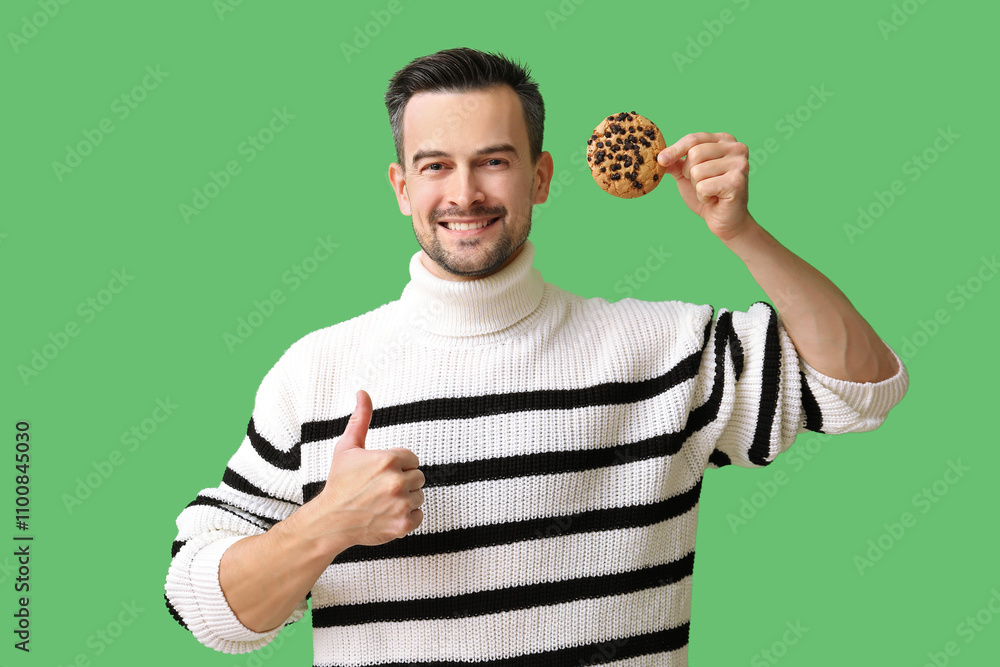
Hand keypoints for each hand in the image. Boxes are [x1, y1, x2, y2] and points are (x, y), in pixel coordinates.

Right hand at [300, 390, 424, 549]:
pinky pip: (419, 515)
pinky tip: (388, 514)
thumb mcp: (347, 447)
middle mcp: (396, 481)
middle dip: (403, 481)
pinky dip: (407, 517)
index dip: (397, 465)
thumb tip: (363, 393)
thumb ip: (360, 419)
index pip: (412, 458)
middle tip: (381, 488)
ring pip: (419, 496)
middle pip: (418, 476)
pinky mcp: (403, 524)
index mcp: (387, 460)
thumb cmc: (339, 483)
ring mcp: (401, 504)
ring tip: (383, 501)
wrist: (330, 521)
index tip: (380, 473)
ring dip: (405, 499)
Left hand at [658, 132, 751, 241]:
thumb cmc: (707, 194)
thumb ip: (675, 162)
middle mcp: (736, 148)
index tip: (660, 160)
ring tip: (710, 191)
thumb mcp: (687, 174)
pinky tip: (714, 198)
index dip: (675, 150)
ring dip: (697, 187)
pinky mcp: (737, 182)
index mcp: (725, 140)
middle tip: (701, 184)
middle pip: (694, 154)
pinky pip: (703, 186)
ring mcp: (739, 164)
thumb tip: (659, 155)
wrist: (724, 219)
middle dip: (689, 174)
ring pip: (697, 171)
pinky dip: (702, 196)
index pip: (694, 139)